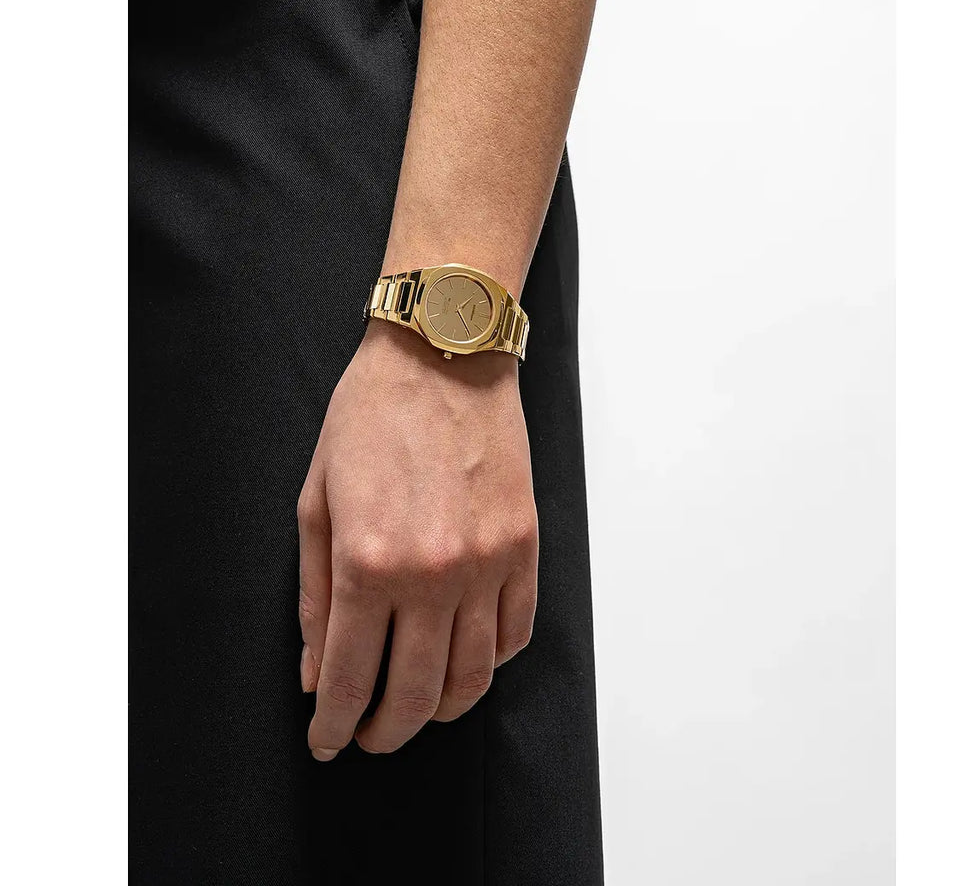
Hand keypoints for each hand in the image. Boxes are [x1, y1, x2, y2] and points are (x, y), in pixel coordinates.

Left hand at [297, 320, 538, 757]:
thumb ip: (315, 597)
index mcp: (370, 562)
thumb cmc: (372, 417)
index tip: (328, 741)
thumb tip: (317, 672)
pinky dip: (491, 663)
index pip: (351, 678)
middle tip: (370, 736)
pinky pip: (517, 632)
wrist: (444, 357)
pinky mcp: (525, 546)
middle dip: (386, 732)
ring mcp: (488, 563)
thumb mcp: (317, 503)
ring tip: (418, 709)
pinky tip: (466, 659)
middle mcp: (434, 574)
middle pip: (416, 694)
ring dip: (442, 710)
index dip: (335, 724)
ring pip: (475, 677)